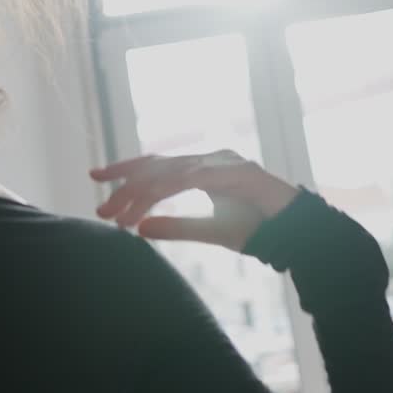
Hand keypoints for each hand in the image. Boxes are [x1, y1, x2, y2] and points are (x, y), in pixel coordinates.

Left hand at [90, 149, 298, 250]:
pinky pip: (198, 177)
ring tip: (120, 216)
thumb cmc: (258, 229)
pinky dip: (172, 188)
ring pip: (173, 171)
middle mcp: (211, 159)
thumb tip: (138, 229)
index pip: (157, 164)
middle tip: (101, 209)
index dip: (125, 168)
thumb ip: (175, 228)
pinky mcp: (240, 174)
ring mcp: (226, 163)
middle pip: (158, 165)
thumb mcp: (210, 232)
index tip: (95, 177)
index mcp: (204, 168)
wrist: (298, 233)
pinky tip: (151, 202)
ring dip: (142, 194)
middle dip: (126, 186)